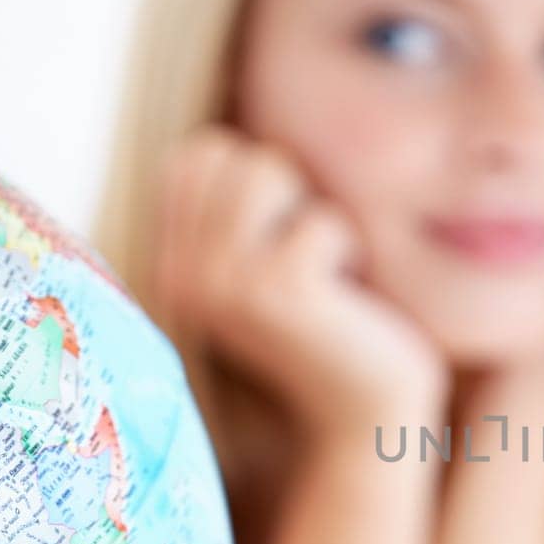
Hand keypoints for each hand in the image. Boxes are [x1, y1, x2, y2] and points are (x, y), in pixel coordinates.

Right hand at [151, 125, 447, 439]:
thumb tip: (219, 131)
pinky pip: (321, 219)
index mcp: (175, 266)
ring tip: (321, 270)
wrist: (368, 413)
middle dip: (289, 191)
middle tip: (306, 259)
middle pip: (232, 154)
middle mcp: (185, 276)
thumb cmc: (333, 325)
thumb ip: (235, 211)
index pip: (196, 155)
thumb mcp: (268, 264)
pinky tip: (344, 298)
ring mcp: (226, 285)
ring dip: (313, 213)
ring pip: (266, 170)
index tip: (280, 238)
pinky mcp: (278, 293)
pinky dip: (348, 247)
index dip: (255, 175)